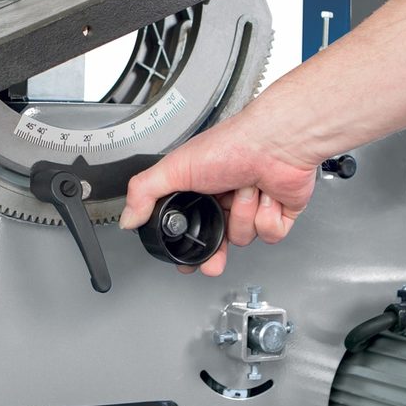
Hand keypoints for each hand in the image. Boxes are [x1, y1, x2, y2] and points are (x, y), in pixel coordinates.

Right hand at [119, 106, 317, 275]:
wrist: (274, 143)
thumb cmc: (231, 146)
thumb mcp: (175, 168)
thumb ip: (145, 193)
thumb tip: (127, 218)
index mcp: (200, 190)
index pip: (189, 227)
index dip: (188, 248)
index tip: (187, 262)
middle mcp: (225, 200)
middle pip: (218, 242)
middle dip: (216, 251)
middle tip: (213, 258)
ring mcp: (252, 207)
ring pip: (244, 238)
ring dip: (243, 216)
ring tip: (243, 190)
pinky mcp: (278, 214)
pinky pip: (270, 235)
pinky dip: (266, 218)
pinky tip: (265, 197)